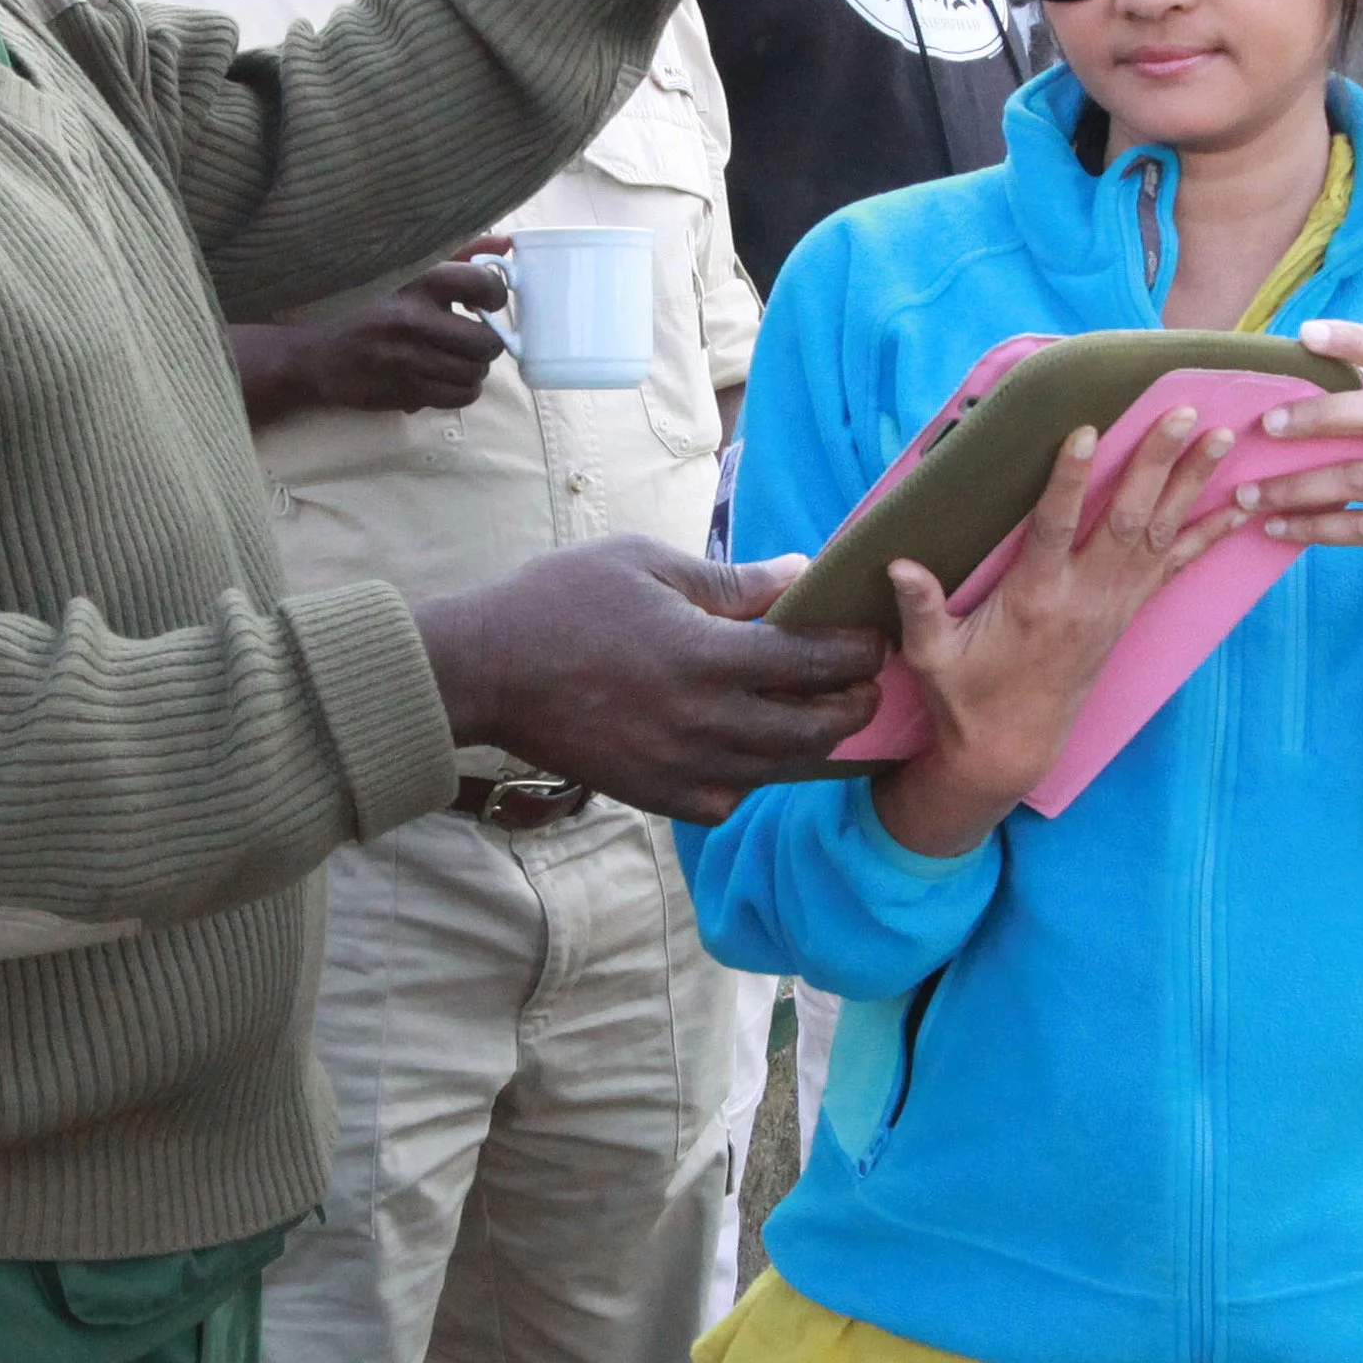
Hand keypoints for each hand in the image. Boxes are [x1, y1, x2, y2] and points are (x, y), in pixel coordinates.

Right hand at [232, 244, 508, 425]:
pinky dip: (461, 389)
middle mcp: (414, 320)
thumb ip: (459, 254)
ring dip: (473, 367)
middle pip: (487, 342)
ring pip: (476, 374)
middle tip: (471, 336)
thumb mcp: (405, 268)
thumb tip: (508, 242)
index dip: (495, 296)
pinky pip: (459, 397)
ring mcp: (408, 360)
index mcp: (417, 281)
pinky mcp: (404, 392)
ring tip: (455, 356)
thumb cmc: (362, 302)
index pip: (485, 285)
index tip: (483, 302)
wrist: (310, 351)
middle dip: (487, 341)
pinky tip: (444, 376)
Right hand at [413, 538, 883, 824]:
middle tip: (869, 684)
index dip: (858, 651)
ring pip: (780, 770)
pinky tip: (757, 754)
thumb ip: (730, 581)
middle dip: (854, 706)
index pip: (814, 663)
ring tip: (838, 722)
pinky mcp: (656, 794)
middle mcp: (704, 722)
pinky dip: (754, 778)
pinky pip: (729, 797)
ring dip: (819, 747)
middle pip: (814, 729)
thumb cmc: (562, 601)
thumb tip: (800, 575)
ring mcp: (682, 767)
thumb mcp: (647, 565)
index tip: (874, 637)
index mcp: (707, 658)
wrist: (488, 670)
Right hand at [873, 410, 1242, 856]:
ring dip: (1190, 484)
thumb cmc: (966, 695)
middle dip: (1155, 463)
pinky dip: (1207, 535)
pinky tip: (1237, 506)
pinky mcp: (1127, 614)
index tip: (1086, 431)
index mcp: (1034, 599)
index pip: (1054, 528)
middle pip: (1126, 520)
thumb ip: (921, 608)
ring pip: (1159, 535)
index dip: (1069, 479)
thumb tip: (898, 564)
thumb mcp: (931, 656)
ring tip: (1219, 437)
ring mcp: (1113, 606)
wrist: (1012, 746)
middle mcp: (1084, 597)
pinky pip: (1175, 567)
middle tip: (1181, 414)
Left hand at [1235, 319, 1362, 627]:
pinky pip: (1360, 528)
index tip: (1306, 334)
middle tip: (1265, 425)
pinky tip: (1275, 526)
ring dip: (1295, 486)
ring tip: (1247, 494)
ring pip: (1362, 479)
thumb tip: (1287, 376)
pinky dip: (1311, 526)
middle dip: (1321, 414)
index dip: (1359, 340)